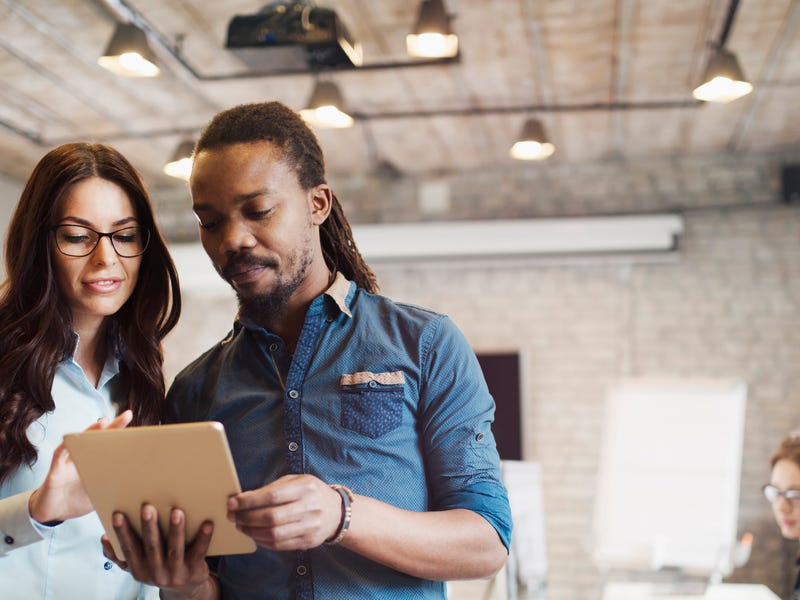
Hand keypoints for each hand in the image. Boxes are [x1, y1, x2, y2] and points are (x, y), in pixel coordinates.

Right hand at [28, 409, 133, 522]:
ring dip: (90, 431)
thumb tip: (140, 489)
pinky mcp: (55, 470)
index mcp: (97, 463)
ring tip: (103, 423)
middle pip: (99, 438)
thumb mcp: (101, 494)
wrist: (54, 512)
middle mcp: (84, 457)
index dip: (124, 436)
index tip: (142, 429)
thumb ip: (115, 488)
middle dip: (113, 426)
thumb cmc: (79, 500)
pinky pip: (59, 455)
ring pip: (80, 442)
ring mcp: (70, 461)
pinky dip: (64, 448)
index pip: (112, 446)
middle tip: (128, 415)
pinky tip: (70, 441)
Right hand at [102, 505, 215, 599]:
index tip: (118, 514)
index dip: (122, 533)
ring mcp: (176, 573)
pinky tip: (207, 523)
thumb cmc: (159, 568)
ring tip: (177, 511)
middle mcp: (156, 573)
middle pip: (152, 547)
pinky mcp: (195, 570)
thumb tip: (103, 538)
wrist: (186, 590)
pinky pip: (199, 552)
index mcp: (139, 570)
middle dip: (149, 527)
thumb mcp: (138, 566)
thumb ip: (120, 554)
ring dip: (175, 530)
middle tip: (147, 507)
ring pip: (175, 549)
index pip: (128, 549)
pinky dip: (203, 538)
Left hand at [227, 474, 342, 549]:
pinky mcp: (307, 542)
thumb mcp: (295, 481)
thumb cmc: (310, 492)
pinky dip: (262, 541)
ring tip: (240, 526)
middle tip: (233, 516)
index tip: (232, 503)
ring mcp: (310, 527)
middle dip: (246, 517)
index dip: (249, 501)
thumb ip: (271, 488)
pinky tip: (254, 534)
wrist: (337, 512)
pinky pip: (279, 545)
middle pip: (271, 517)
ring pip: (274, 534)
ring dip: (251, 531)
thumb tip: (242, 498)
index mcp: (305, 488)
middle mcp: (309, 507)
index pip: (272, 496)